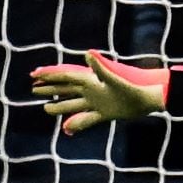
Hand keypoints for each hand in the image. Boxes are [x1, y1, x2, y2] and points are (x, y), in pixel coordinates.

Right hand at [32, 53, 169, 133]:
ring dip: (59, 106)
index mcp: (91, 80)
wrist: (149, 98)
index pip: (65, 76)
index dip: (50, 75)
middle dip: (50, 88)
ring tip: (46, 108)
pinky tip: (66, 129)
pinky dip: (75, 123)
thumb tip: (87, 53)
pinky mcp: (105, 113)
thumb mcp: (114, 79)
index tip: (34, 74)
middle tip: (33, 88)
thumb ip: (100, 67)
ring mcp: (98, 101)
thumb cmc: (133, 87)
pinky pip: (86, 119)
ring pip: (73, 103)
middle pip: (66, 88)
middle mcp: (92, 89)